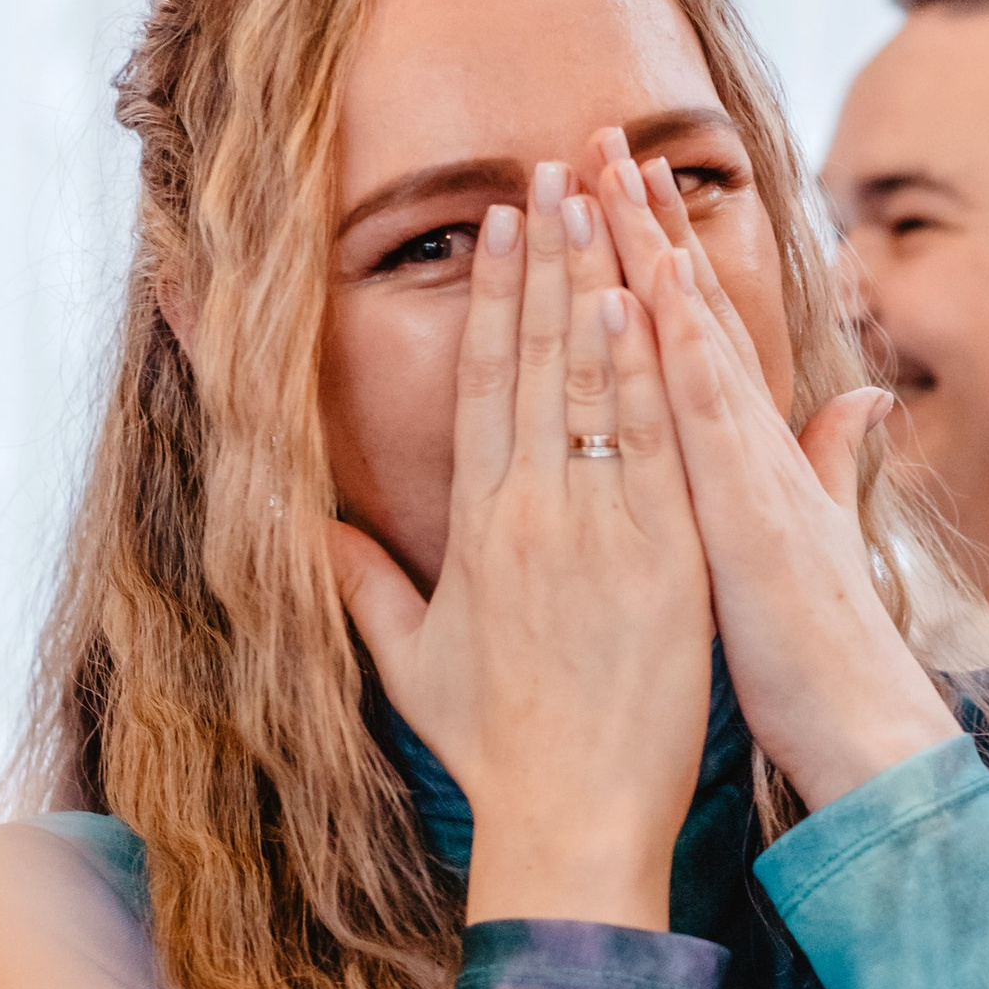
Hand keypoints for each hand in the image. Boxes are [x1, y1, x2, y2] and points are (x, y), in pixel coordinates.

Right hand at [330, 163, 713, 929]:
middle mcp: (535, 513)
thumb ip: (368, 587)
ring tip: (605, 205)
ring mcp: (603, 531)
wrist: (569, 817)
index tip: (504, 224)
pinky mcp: (667, 560)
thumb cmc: (494, 748)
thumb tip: (321, 531)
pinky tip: (653, 307)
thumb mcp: (413, 663)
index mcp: (478, 527)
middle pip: (539, 360)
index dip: (494, 296)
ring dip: (601, 287)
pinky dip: (653, 374)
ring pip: (598, 386)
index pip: (485, 383)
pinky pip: (658, 448)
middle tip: (556, 171)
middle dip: (549, 260)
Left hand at [594, 137, 957, 814]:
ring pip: (690, 339)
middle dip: (643, 224)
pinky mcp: (749, 510)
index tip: (615, 187)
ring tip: (612, 170)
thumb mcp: (815, 541)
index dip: (654, 256)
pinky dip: (677, 343)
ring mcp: (749, 470)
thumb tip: (868, 400)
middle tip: (601, 137)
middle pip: (685, 314)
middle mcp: (748, 444)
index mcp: (745, 454)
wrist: (859, 723)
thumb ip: (832, 462)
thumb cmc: (821, 649)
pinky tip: (647, 281)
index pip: (688, 335)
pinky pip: (703, 414)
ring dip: (652, 250)